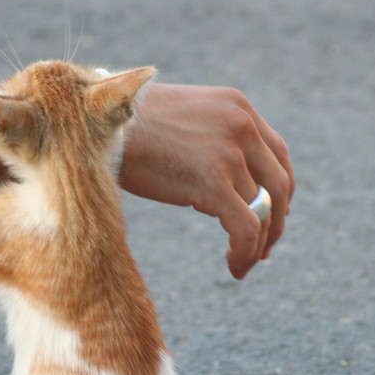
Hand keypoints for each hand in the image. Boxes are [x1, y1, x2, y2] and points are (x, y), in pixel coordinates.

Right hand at [120, 83, 294, 278]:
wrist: (94, 123)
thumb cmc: (124, 130)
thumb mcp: (182, 124)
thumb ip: (209, 143)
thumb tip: (218, 187)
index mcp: (237, 107)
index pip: (278, 155)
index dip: (280, 193)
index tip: (269, 218)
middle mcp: (242, 125)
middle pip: (281, 184)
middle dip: (276, 223)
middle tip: (263, 250)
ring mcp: (230, 151)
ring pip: (264, 211)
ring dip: (257, 246)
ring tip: (241, 265)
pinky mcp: (213, 180)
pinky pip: (246, 227)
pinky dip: (245, 253)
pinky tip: (234, 267)